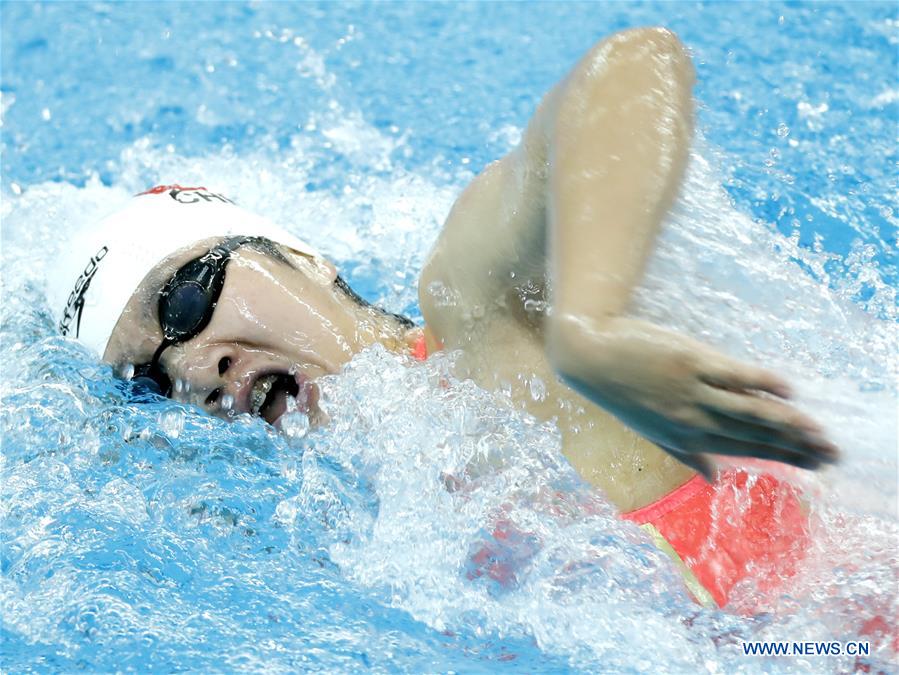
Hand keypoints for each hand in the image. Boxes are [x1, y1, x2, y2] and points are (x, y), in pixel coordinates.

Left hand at [548, 315, 839, 478]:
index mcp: (685, 438)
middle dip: (796, 445)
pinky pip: (734, 375)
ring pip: (749, 411)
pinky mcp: (690, 362)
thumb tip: (714, 478)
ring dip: (788, 421)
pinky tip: (788, 388)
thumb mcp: (651, 429)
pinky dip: (762, 381)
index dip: (781, 459)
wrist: (590, 356)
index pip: (744, 452)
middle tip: (833, 454)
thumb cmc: (622, 390)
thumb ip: (686, 453)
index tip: (814, 466)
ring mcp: (691, 392)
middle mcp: (692, 420)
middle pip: (754, 435)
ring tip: (819, 430)